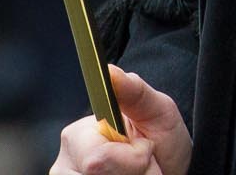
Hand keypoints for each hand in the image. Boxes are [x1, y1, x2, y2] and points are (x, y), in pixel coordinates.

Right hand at [51, 66, 190, 174]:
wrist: (170, 166)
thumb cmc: (162, 137)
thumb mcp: (157, 111)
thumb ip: (134, 91)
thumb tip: (110, 70)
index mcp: (78, 133)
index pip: (96, 159)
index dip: (130, 159)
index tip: (145, 149)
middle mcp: (65, 161)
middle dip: (132, 171)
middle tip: (144, 161)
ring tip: (137, 171)